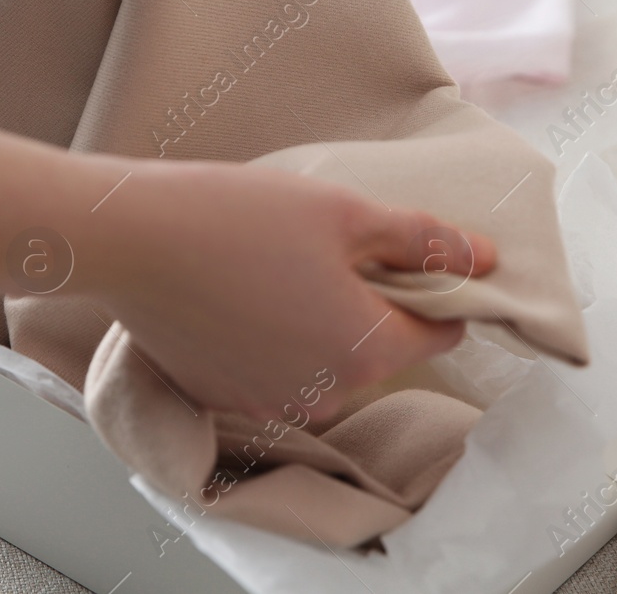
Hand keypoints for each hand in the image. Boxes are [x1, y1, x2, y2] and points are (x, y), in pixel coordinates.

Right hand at [0, 124, 496, 419]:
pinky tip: (242, 291)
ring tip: (279, 262)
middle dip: (371, 301)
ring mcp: (272, 403)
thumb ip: (423, 241)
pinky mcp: (225, 398)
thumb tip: (484, 259)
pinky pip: (273, 371)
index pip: (441, 331)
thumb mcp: (347, 213)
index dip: (435, 287)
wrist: (132, 239)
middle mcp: (328, 395)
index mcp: (370, 350)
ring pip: (326, 361)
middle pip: (380, 348)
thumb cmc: (240, 217)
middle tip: (329, 244)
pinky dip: (270, 339)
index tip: (404, 251)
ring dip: (319, 321)